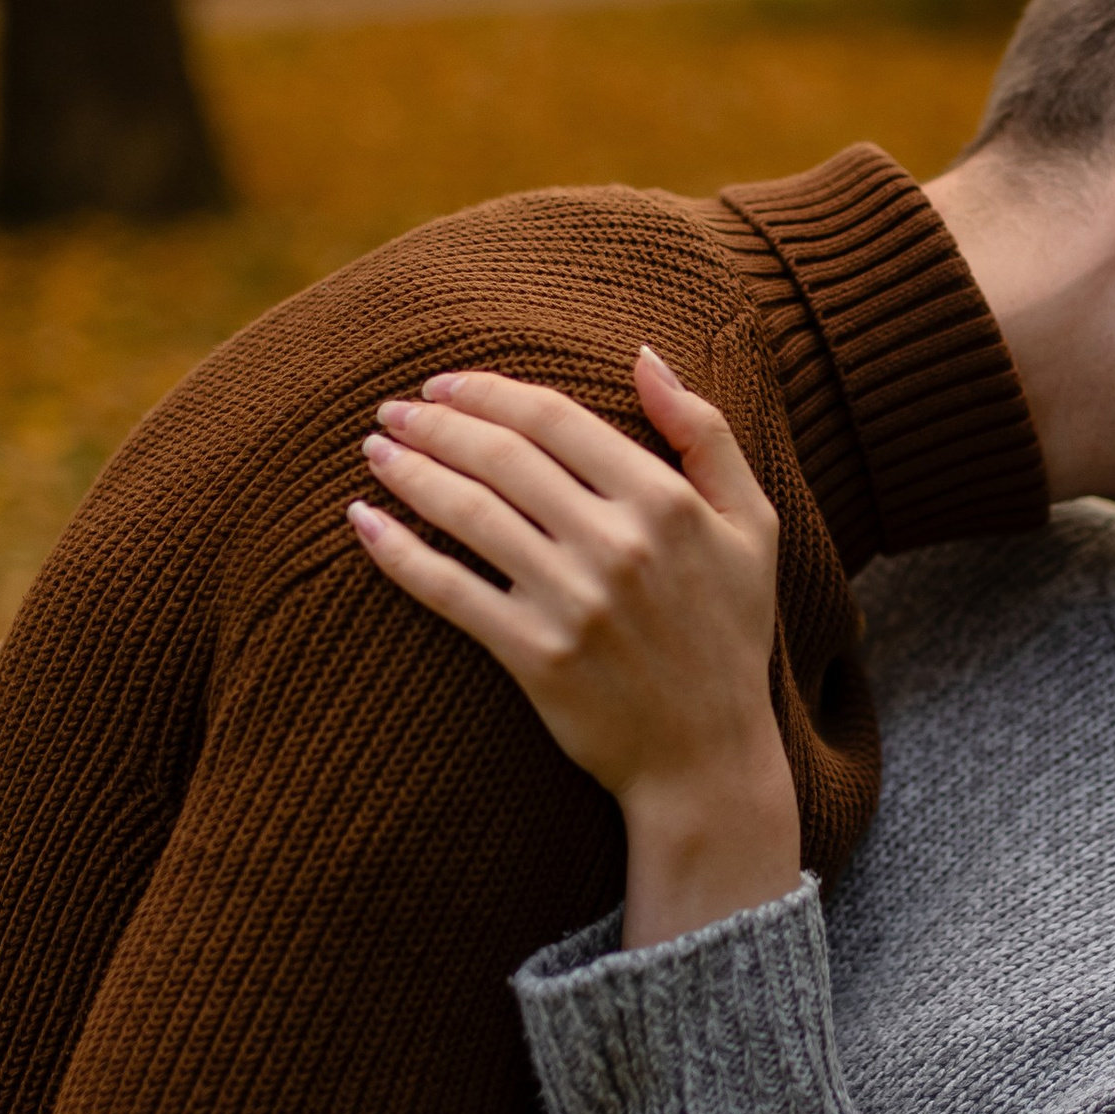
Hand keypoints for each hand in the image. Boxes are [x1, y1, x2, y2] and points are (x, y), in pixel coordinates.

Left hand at [348, 347, 802, 944]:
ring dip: (408, 472)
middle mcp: (619, 546)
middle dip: (436, 422)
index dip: (489, 391)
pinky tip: (363, 523)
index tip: (445, 383)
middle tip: (391, 410)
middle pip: (502, 457)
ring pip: (468, 514)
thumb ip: (706, 433)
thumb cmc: (728, 632)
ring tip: (375, 451)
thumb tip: (646, 356)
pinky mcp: (536, 656)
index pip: (556, 419)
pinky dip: (397, 553)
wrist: (709, 757)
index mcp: (668, 502)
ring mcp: (574, 603)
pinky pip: (450, 591)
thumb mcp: (751, 525)